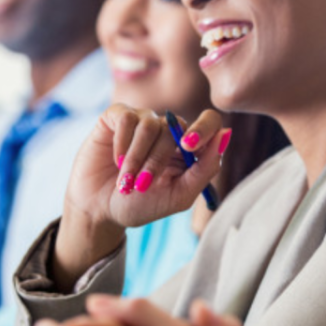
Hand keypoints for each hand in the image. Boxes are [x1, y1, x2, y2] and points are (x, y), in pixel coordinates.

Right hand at [54, 105, 227, 288]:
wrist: (99, 210)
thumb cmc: (140, 205)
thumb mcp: (177, 196)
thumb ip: (204, 170)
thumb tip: (226, 135)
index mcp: (188, 148)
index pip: (210, 122)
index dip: (204, 128)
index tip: (188, 146)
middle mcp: (167, 129)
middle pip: (175, 128)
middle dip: (157, 162)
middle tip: (142, 185)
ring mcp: (142, 120)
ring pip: (150, 125)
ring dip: (137, 158)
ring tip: (126, 181)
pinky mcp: (117, 116)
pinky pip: (127, 118)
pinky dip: (122, 143)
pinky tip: (116, 160)